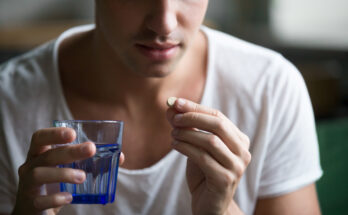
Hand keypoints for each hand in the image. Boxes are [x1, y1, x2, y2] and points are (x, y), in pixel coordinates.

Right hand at [12, 127, 124, 214]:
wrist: (35, 212)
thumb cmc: (54, 184)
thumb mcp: (68, 170)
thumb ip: (91, 162)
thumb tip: (120, 156)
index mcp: (39, 155)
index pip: (40, 138)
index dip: (54, 133)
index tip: (73, 133)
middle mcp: (29, 167)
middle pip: (46, 155)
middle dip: (69, 151)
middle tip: (91, 149)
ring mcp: (28, 186)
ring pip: (40, 174)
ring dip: (63, 173)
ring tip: (82, 177)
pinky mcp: (31, 204)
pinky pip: (41, 200)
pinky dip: (56, 198)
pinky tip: (69, 197)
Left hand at [166, 98, 250, 214]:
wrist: (210, 205)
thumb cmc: (203, 173)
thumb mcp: (196, 147)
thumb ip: (187, 127)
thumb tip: (171, 108)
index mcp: (239, 140)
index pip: (218, 116)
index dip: (196, 107)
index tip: (176, 102)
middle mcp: (243, 152)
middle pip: (218, 125)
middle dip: (193, 117)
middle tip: (174, 117)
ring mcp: (236, 166)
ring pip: (210, 141)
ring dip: (187, 134)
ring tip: (172, 134)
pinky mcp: (225, 179)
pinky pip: (202, 158)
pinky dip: (185, 148)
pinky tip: (174, 145)